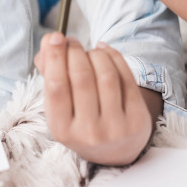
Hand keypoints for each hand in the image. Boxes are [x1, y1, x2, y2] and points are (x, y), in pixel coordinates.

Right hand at [34, 32, 153, 165]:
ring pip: (106, 76)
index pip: (56, 87)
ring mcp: (116, 128)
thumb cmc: (80, 120)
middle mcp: (89, 132)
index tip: (55, 36)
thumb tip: (49, 41)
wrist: (115, 150)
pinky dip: (114, 57)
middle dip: (75, 51)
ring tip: (90, 51)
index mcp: (62, 130)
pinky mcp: (137, 119)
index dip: (55, 57)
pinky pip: (126, 79)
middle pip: (81, 77)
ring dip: (95, 54)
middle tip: (71, 41)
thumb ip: (49, 73)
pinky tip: (105, 52)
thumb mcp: (59, 106)